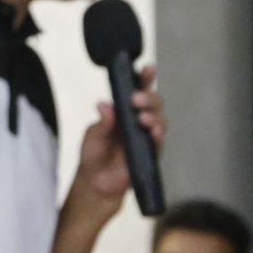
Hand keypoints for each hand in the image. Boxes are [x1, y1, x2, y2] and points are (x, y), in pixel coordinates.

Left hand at [72, 66, 166, 208]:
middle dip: (149, 97)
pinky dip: (158, 135)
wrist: (94, 184)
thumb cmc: (93, 155)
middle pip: (154, 102)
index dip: (145, 78)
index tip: (147, 68)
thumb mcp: (92, 136)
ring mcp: (146, 136)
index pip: (138, 89)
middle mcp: (139, 120)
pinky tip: (153, 132)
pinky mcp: (151, 154)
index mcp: (124, 110)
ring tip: (142, 118)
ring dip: (154, 116)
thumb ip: (102, 123)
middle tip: (136, 100)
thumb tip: (104, 105)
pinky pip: (159, 142)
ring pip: (160, 119)